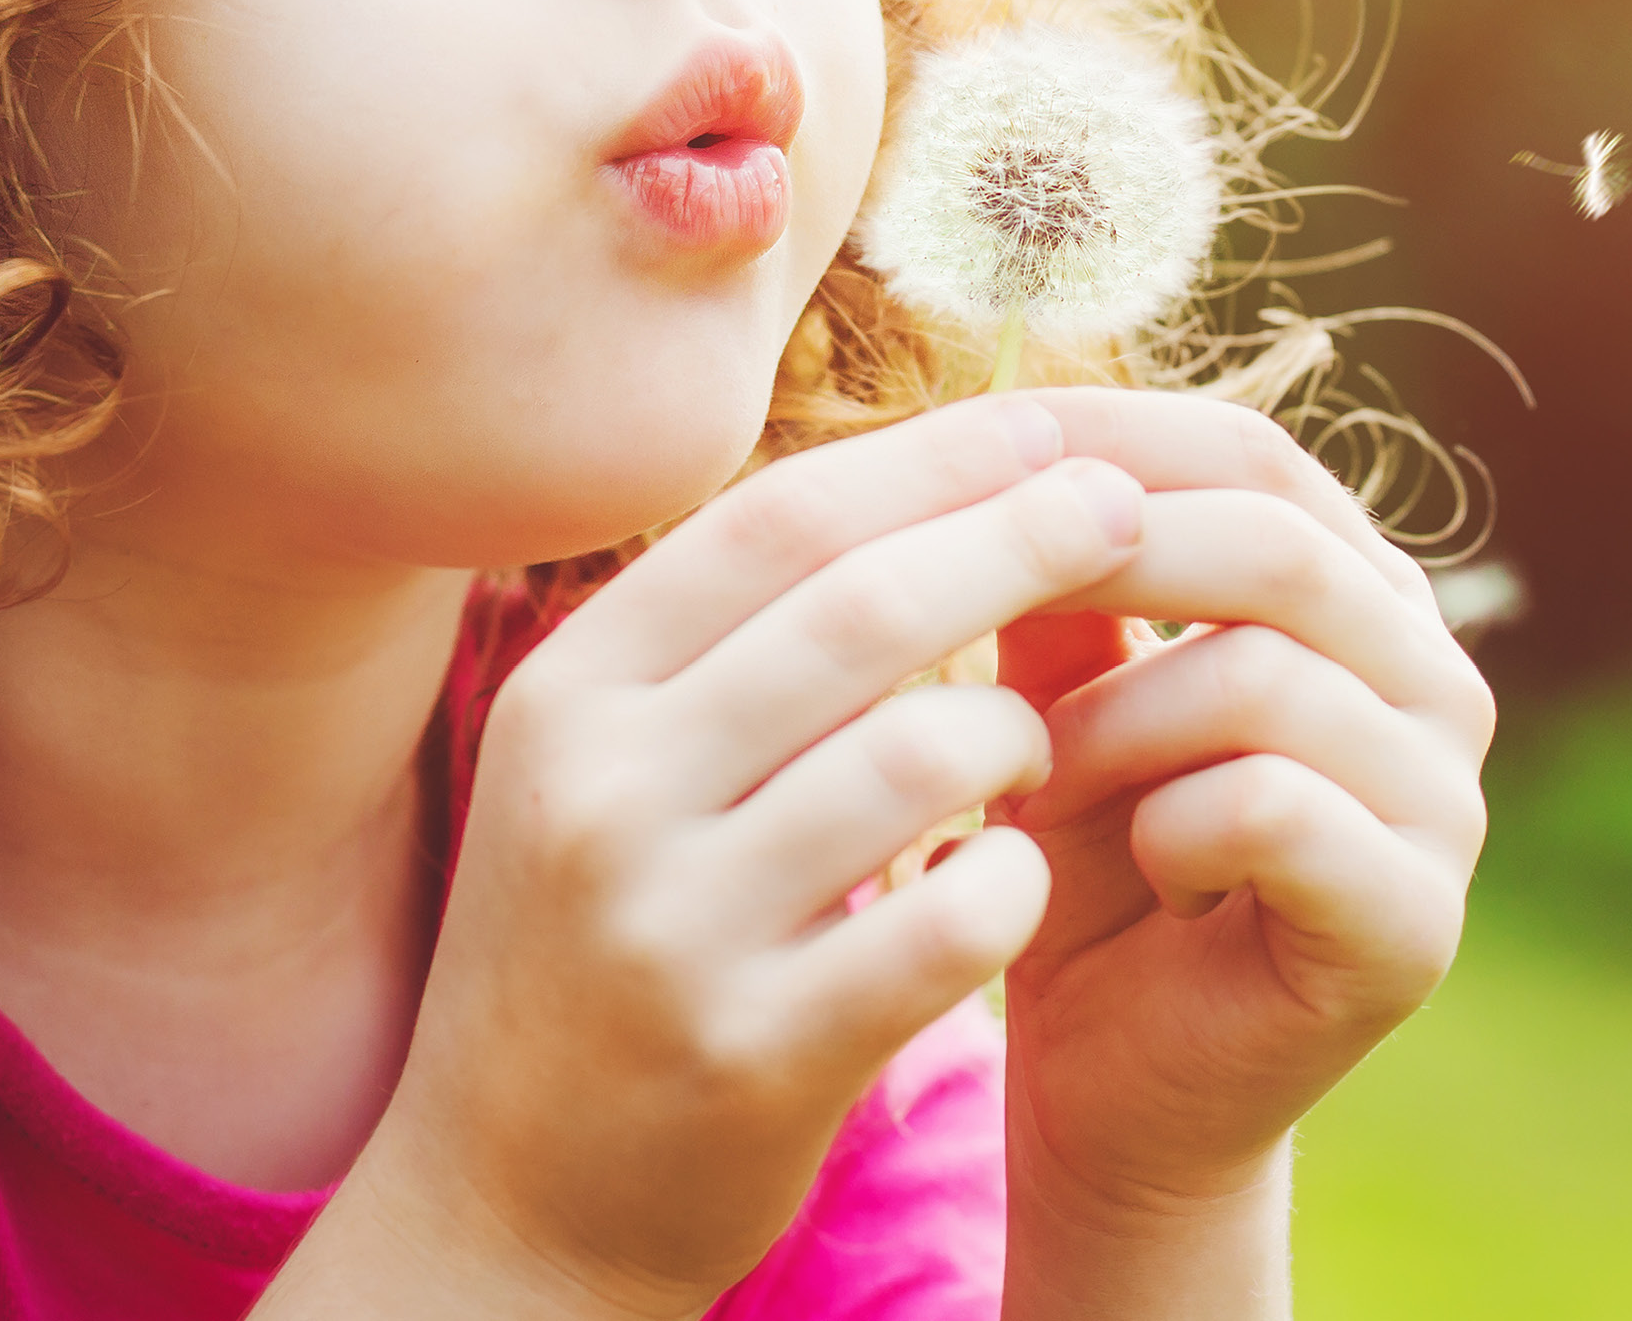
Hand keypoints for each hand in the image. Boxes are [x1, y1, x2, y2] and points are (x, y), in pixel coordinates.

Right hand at [271, 399, 1142, 1320]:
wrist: (503, 1207)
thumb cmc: (609, 938)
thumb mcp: (616, 767)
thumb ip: (740, 633)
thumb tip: (944, 459)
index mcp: (567, 695)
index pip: (776, 521)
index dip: (933, 459)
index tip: (1051, 424)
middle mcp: (600, 795)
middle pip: (863, 608)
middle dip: (1021, 537)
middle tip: (1129, 508)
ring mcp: (671, 931)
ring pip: (926, 754)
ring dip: (1021, 732)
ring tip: (1034, 748)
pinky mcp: (753, 1056)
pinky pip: (955, 920)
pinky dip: (1016, 883)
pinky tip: (1014, 883)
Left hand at [990, 393, 1493, 1227]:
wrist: (1115, 1099)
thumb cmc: (1089, 878)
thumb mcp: (1062, 699)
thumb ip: (1064, 584)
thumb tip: (1013, 433)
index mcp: (1362, 600)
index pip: (1258, 456)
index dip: (1116, 435)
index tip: (971, 444)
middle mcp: (1435, 681)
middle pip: (1274, 545)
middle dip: (1103, 559)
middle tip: (973, 599)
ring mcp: (1447, 803)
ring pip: (1264, 675)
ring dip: (1110, 722)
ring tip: (1032, 778)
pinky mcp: (1417, 919)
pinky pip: (1274, 808)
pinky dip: (1167, 826)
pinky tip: (1135, 873)